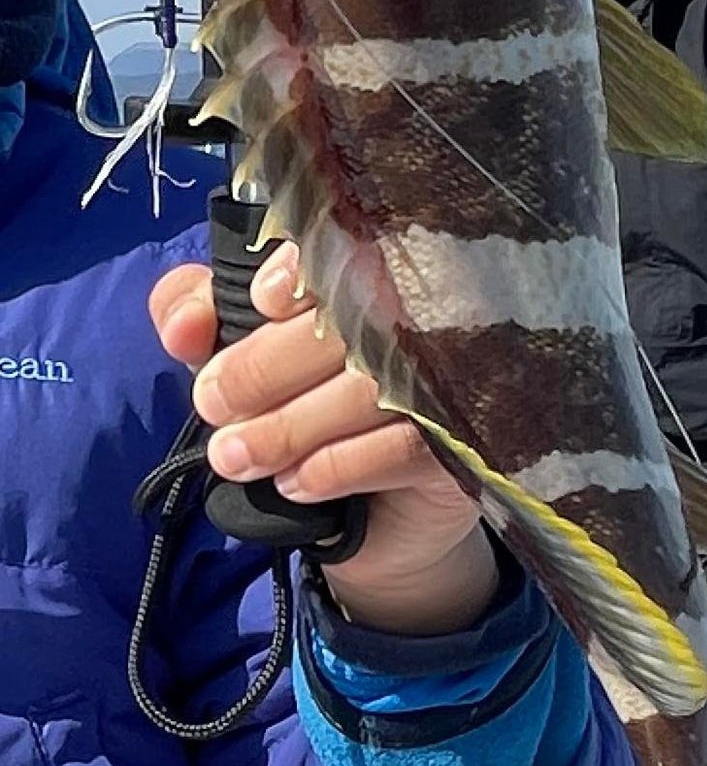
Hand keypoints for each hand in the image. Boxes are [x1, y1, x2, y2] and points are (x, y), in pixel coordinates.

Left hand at [149, 241, 496, 635]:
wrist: (382, 515)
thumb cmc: (308, 407)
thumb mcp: (241, 349)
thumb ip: (197, 314)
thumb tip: (184, 325)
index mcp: (371, 274)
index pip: (345, 250)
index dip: (301, 274)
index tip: (260, 305)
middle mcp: (422, 318)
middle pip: (348, 325)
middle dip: (264, 368)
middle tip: (213, 405)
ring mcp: (449, 380)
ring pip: (368, 390)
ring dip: (288, 427)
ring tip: (234, 456)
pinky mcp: (464, 444)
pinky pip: (400, 448)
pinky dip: (336, 465)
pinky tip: (296, 481)